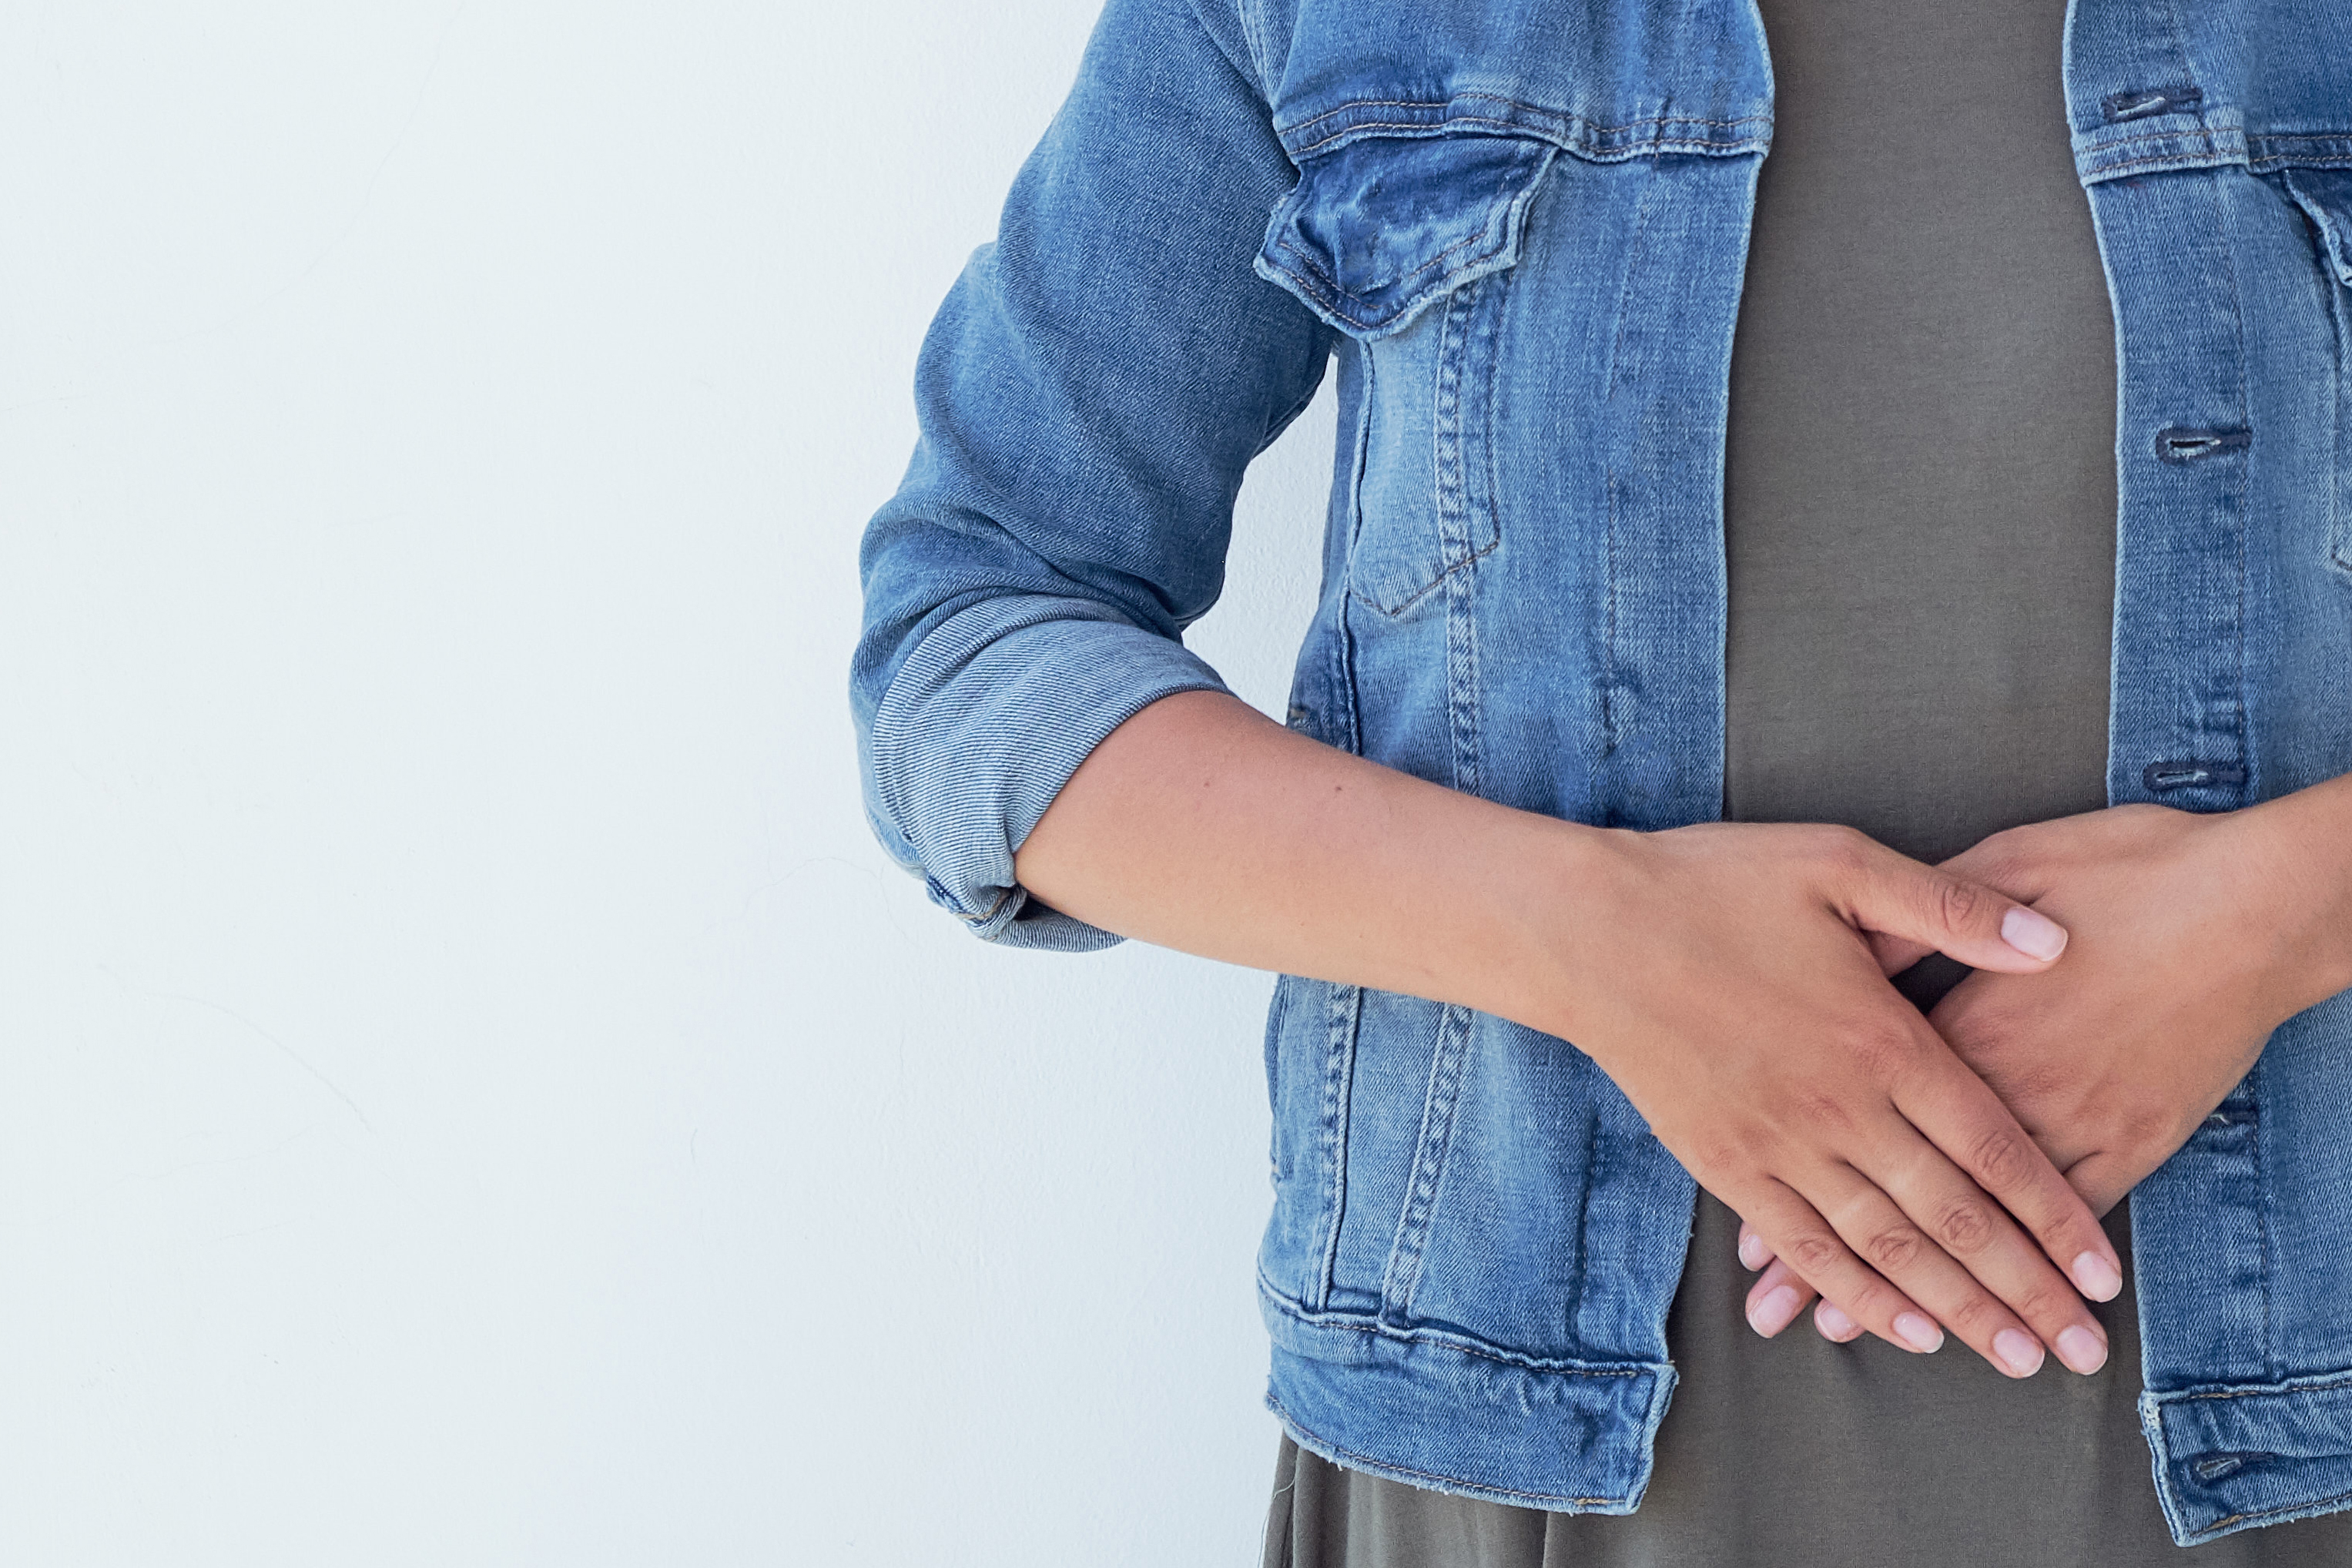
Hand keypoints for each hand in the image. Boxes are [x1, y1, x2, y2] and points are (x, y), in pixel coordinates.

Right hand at [1553, 822, 2120, 1378]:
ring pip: (1887, 1247)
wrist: (1587, 931)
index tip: (2104, 1276)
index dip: (2055, 1218)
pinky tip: (1904, 1329)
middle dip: (2026, 1291)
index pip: (1995, 1147)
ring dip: (1956, 1310)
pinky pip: (1804, 1245)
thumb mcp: (1840, 863)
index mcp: (1882, 1039)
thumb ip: (1952, 907)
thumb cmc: (1713, 886)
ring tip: (2016, 1356)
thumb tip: (2056, 942)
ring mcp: (1777, 1144)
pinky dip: (1858, 1295)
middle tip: (2081, 1350)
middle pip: (1954, 1219)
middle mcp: (1839, 1108)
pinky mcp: (1724, 1162)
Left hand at [1737, 789, 2351, 1357]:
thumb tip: (1858, 946)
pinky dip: (2018, 1267)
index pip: (1863, 1106)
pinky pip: (2064, 1219)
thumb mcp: (2008, 864)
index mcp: (1965, 1020)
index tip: (1752, 1220)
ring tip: (1849, 1332)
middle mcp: (2009, 1084)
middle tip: (1782, 1312)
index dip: (1805, 1164)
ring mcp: (2073, 1117)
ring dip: (1916, 1281)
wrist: (2255, 902)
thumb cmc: (2131, 871)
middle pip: (1905, 1183)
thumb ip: (1927, 911)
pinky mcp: (2130, 1138)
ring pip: (1982, 1220)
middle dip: (1836, 1252)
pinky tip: (1986, 1306)